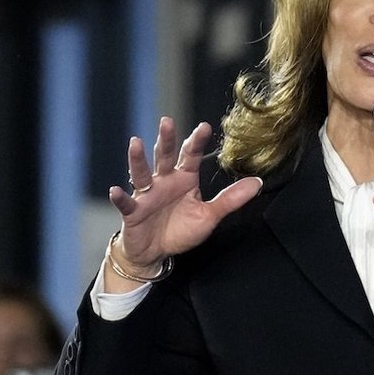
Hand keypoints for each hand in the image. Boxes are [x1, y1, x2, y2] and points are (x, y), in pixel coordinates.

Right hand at [104, 117, 261, 291]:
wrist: (156, 253)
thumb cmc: (181, 230)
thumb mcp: (209, 215)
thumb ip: (231, 199)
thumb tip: (257, 183)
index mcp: (184, 179)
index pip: (190, 156)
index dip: (196, 142)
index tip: (204, 127)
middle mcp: (164, 181)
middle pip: (164, 157)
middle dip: (166, 140)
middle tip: (167, 122)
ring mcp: (147, 195)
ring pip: (142, 174)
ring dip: (138, 159)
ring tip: (136, 143)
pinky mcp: (133, 211)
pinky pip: (126, 203)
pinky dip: (120, 197)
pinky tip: (116, 190)